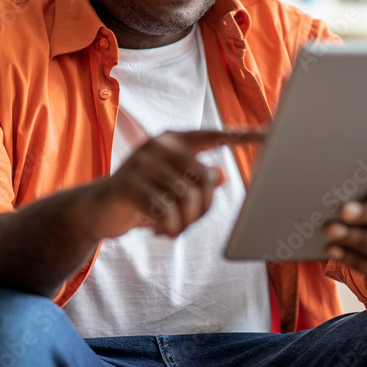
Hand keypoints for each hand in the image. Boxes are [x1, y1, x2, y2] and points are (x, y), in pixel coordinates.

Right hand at [84, 130, 263, 239]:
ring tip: (172, 229)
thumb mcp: (170, 186)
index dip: (242, 136)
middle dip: (201, 208)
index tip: (270, 135)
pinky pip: (166, 212)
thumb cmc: (142, 196)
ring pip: (186, 197)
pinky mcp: (129, 185)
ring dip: (184, 222)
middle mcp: (159, 145)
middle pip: (204, 177)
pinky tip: (159, 232)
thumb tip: (220, 175)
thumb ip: (195, 178)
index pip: (214, 135)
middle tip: (186, 223)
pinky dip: (169, 228)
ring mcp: (142, 163)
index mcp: (173, 140)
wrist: (96, 209)